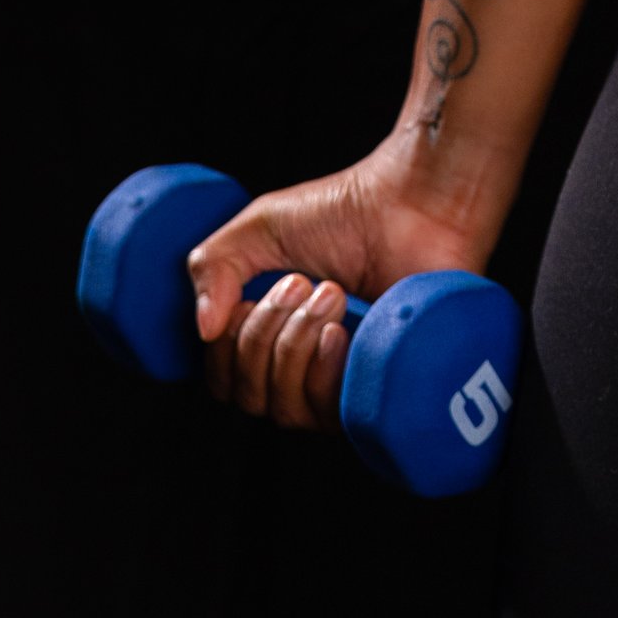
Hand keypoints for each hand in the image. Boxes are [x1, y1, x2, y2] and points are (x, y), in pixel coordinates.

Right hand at [187, 153, 495, 433]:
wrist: (414, 202)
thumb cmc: (346, 209)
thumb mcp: (261, 227)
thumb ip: (214, 266)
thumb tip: (203, 329)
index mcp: (271, 332)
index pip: (222, 380)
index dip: (222, 351)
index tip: (242, 302)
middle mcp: (303, 363)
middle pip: (248, 397)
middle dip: (262, 337)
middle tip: (298, 283)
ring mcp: (341, 378)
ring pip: (285, 409)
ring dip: (293, 346)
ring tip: (329, 294)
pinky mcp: (377, 387)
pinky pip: (331, 414)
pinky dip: (323, 372)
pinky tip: (340, 333)